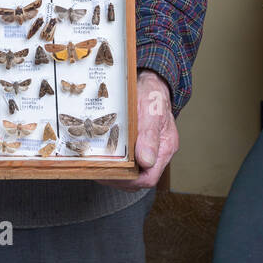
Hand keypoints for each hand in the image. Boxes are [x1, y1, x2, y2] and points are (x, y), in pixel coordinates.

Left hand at [110, 69, 178, 191]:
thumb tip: (146, 161)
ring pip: (132, 172)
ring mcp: (148, 149)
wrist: (150, 82)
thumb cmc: (153, 94)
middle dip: (118, 178)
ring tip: (97, 165)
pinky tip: (102, 155)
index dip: (130, 181)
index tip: (110, 174)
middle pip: (139, 178)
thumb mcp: (151, 110)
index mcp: (165, 147)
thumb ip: (149, 135)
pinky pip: (127, 161)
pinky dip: (115, 161)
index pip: (149, 177)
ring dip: (115, 172)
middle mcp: (158, 152)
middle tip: (98, 171)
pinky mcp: (138, 144)